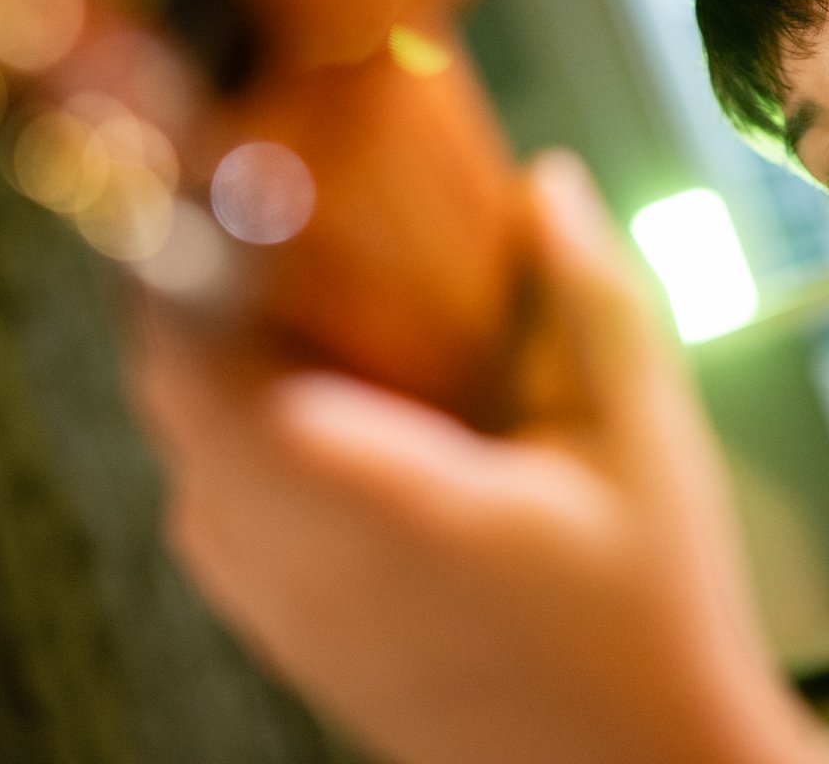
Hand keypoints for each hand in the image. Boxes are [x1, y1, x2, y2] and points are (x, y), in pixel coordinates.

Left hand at [134, 151, 828, 763]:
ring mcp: (292, 616)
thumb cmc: (653, 616)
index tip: (205, 180)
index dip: (183, 263)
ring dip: (197, 376)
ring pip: (182, 467)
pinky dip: (220, 454)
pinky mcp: (295, 649)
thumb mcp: (647, 441)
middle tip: (232, 209)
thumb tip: (542, 182)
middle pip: (175, 404)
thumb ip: (590, 302)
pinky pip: (210, 530)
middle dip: (184, 294)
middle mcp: (311, 562)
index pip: (213, 368)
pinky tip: (292, 416)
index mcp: (390, 500)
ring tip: (257, 296)